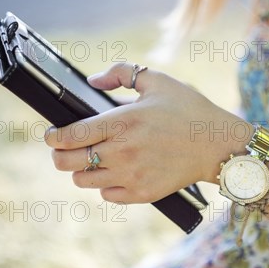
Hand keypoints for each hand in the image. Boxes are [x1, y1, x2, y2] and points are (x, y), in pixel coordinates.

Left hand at [45, 62, 253, 203]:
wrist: (217, 145)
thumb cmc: (189, 110)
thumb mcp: (157, 80)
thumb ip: (121, 73)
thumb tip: (93, 80)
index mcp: (121, 122)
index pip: (70, 135)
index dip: (53, 137)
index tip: (51, 135)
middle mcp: (121, 152)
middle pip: (68, 162)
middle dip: (60, 155)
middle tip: (65, 149)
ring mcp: (131, 176)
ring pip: (83, 180)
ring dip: (82, 170)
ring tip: (94, 160)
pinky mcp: (142, 194)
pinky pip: (107, 194)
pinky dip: (105, 185)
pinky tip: (116, 173)